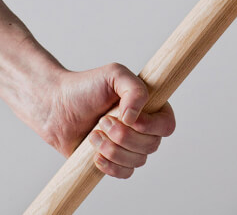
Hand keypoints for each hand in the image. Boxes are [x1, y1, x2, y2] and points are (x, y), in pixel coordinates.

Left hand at [40, 63, 175, 178]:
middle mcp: (145, 128)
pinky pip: (126, 173)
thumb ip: (135, 90)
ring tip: (94, 135)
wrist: (57, 107)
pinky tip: (95, 155)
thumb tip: (134, 118)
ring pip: (138, 161)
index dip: (151, 127)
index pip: (167, 125)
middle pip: (151, 145)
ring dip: (112, 150)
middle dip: (123, 136)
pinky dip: (111, 166)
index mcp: (151, 107)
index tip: (127, 118)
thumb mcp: (114, 75)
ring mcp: (131, 146)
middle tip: (102, 122)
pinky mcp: (115, 161)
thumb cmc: (86, 87)